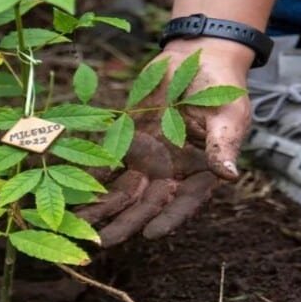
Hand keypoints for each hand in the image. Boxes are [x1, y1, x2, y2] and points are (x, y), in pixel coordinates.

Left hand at [75, 38, 252, 245]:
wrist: (196, 58)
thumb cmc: (221, 88)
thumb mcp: (228, 115)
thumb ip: (222, 145)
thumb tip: (229, 174)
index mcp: (199, 172)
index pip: (183, 202)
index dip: (168, 219)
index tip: (150, 235)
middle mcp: (170, 173)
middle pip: (145, 204)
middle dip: (123, 223)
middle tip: (101, 243)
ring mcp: (147, 160)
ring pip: (122, 191)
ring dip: (101, 208)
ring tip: (79, 226)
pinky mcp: (127, 144)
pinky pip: (107, 165)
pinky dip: (90, 179)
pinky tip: (71, 193)